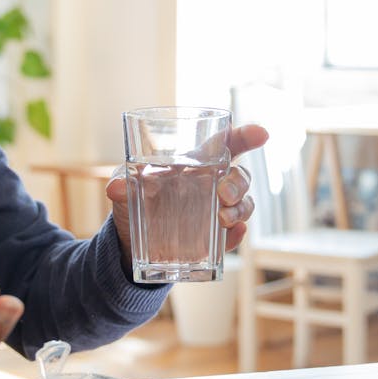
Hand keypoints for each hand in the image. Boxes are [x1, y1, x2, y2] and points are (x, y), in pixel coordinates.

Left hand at [106, 123, 269, 256]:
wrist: (130, 244)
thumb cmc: (133, 202)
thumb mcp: (125, 190)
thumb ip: (122, 184)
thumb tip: (116, 187)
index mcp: (196, 164)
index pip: (227, 144)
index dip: (246, 136)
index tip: (261, 134)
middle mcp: (213, 185)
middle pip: (241, 176)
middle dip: (239, 183)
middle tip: (223, 195)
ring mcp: (217, 212)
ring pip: (245, 205)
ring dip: (240, 210)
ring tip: (223, 219)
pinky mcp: (216, 240)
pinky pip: (235, 236)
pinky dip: (237, 236)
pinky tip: (231, 235)